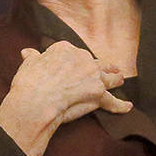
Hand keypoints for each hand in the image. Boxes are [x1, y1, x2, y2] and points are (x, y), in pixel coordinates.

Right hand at [0, 41, 131, 155]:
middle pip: (94, 62)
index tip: (72, 66)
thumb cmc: (30, 82)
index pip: (73, 53)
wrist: (37, 100)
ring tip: (119, 79)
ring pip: (108, 76)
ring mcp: (93, 75)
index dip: (73, 61)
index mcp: (65, 49)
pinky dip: (120, 105)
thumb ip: (32, 57)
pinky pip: (113, 100)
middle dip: (100, 67)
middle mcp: (82, 58)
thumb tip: (28, 52)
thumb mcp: (28, 64)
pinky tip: (127, 106)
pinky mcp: (99, 93)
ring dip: (115, 78)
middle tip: (106, 69)